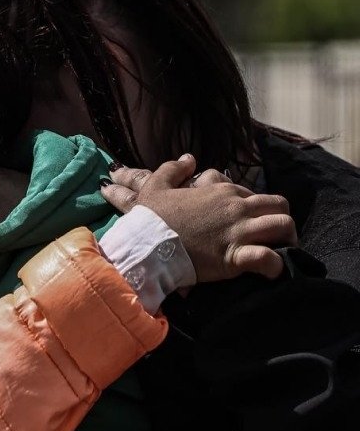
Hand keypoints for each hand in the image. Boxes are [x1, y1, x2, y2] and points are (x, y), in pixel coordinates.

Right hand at [100, 154, 297, 281]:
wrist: (144, 245)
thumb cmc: (150, 218)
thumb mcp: (155, 186)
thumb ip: (172, 169)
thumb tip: (188, 158)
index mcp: (220, 191)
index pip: (253, 192)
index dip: (253, 206)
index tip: (245, 221)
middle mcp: (236, 207)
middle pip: (278, 205)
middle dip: (279, 219)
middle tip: (270, 235)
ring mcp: (238, 232)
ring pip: (283, 226)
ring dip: (286, 239)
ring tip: (279, 250)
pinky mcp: (235, 257)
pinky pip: (268, 259)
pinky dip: (275, 266)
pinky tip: (270, 271)